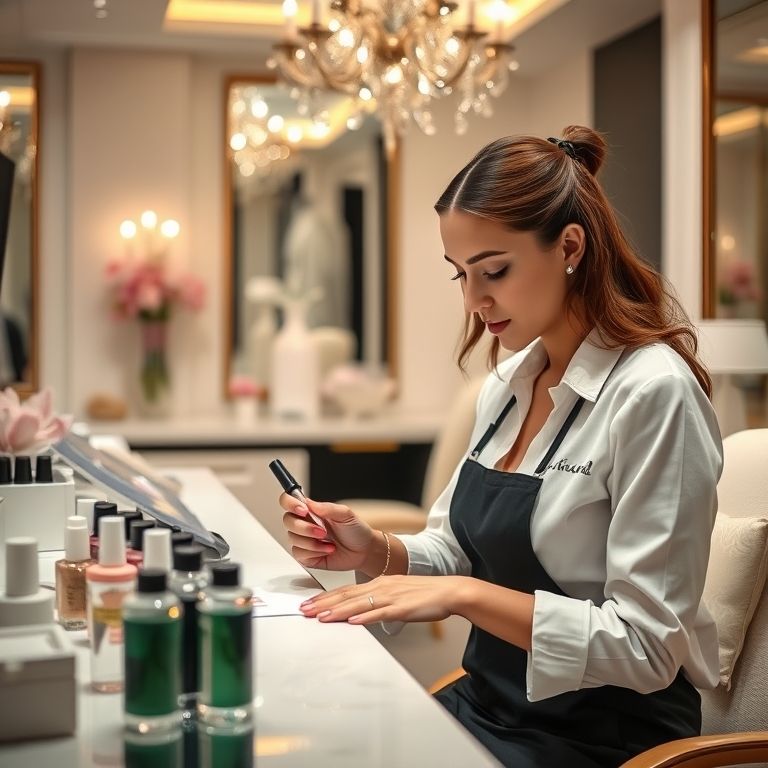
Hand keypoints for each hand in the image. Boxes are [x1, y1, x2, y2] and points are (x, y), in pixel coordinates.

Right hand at [279, 493, 375, 571]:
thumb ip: (328, 508)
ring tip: (328, 542)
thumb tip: (310, 504)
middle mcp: (305, 523)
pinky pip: (298, 553)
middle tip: (323, 531)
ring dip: (312, 542)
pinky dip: (314, 552)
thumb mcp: (346, 514)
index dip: (290, 503)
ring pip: (293, 538)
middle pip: (287, 521)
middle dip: (305, 528)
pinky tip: (327, 550)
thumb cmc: (356, 531)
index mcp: (311, 510)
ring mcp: (304, 539)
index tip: (303, 510)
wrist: (364, 551)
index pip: (288, 500)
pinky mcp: (306, 555)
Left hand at [299, 575, 470, 624]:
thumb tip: (361, 615)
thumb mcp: (397, 595)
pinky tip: (353, 622)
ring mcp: (391, 596)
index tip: (308, 604)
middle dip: (323, 604)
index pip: (346, 591)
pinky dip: (365, 617)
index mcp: (379, 583)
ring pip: (358, 604)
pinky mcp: (403, 608)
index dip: (325, 598)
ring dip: (338, 611)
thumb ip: (378, 603)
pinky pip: (380, 613)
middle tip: (303, 611)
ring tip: (320, 617)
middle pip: (346, 596)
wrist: (450, 590)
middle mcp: (381, 587)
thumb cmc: (425, 595)